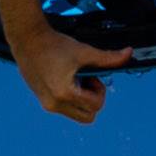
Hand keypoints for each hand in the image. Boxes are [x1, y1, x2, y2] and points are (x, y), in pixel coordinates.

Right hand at [9, 25, 131, 123]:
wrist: (27, 39)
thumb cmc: (54, 44)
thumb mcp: (83, 51)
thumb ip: (108, 58)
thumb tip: (129, 54)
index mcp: (65, 93)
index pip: (95, 106)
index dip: (100, 91)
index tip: (92, 76)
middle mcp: (54, 103)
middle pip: (88, 117)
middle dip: (92, 100)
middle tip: (85, 81)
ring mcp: (47, 103)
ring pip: (76, 115)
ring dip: (81, 101)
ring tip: (74, 80)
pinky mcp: (42, 100)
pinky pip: (64, 109)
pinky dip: (70, 99)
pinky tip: (64, 79)